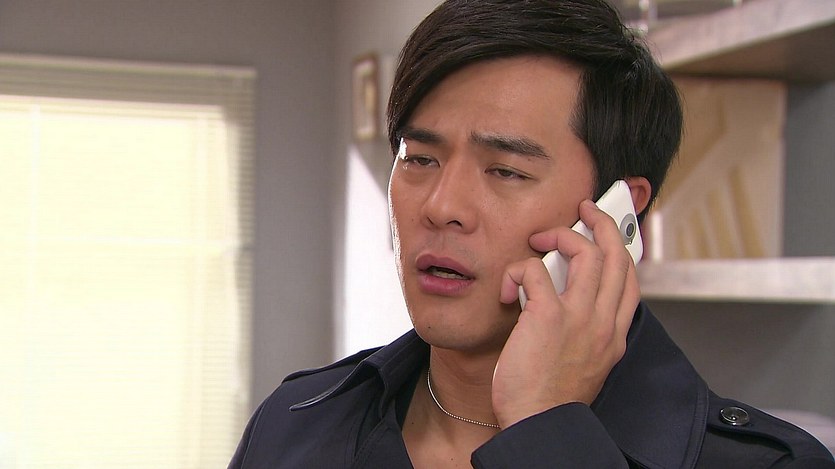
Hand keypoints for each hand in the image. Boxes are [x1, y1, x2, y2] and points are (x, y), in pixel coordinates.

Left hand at [492, 199, 640, 427]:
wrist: (539, 425)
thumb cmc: (551, 399)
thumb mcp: (584, 364)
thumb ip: (586, 333)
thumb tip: (571, 304)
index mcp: (613, 335)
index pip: (630, 280)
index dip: (622, 248)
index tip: (608, 234)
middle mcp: (603, 322)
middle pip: (617, 255)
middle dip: (603, 222)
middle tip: (585, 209)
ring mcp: (579, 317)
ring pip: (586, 252)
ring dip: (561, 235)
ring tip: (541, 240)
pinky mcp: (547, 316)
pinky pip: (535, 270)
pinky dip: (519, 270)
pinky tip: (508, 289)